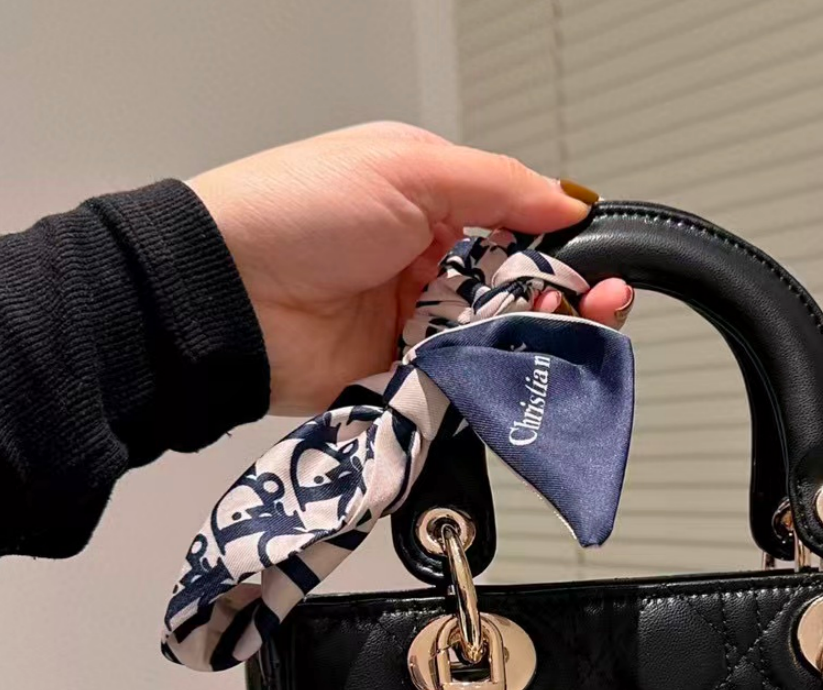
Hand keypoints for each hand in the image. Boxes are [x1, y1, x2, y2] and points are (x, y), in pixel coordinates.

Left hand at [190, 122, 631, 415]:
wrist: (226, 296)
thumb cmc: (294, 211)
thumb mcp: (407, 168)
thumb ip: (498, 184)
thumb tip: (569, 200)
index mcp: (431, 203)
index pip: (519, 227)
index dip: (561, 248)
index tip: (596, 267)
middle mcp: (428, 266)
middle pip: (519, 291)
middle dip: (561, 300)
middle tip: (593, 309)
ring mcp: (418, 327)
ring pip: (499, 342)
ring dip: (532, 342)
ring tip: (555, 336)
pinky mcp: (405, 381)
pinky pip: (464, 388)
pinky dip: (491, 384)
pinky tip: (516, 374)